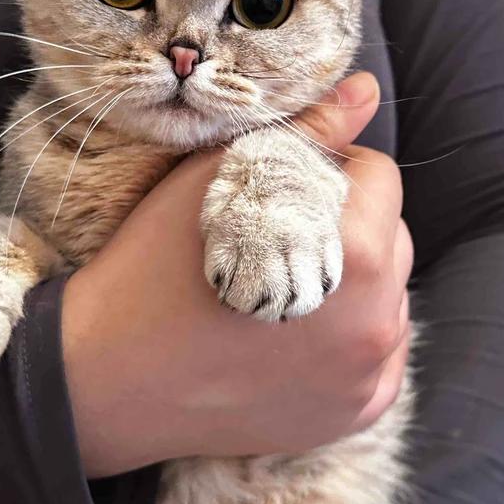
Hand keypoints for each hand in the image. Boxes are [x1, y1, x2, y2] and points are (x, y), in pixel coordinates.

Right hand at [63, 71, 412, 476]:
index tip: (279, 191)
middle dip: (347, 226)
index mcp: (356, 249)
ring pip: (388, 298)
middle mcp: (378, 319)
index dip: (327, 171)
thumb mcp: (225, 177)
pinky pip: (381, 358)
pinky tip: (295, 337)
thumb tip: (366, 90)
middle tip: (275, 240)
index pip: (378, 176)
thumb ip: (309, 133)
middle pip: (391, 237)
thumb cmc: (159, 263)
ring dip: (354, 284)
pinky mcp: (354, 414)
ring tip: (279, 289)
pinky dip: (351, 341)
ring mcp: (368, 376)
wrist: (112, 374)